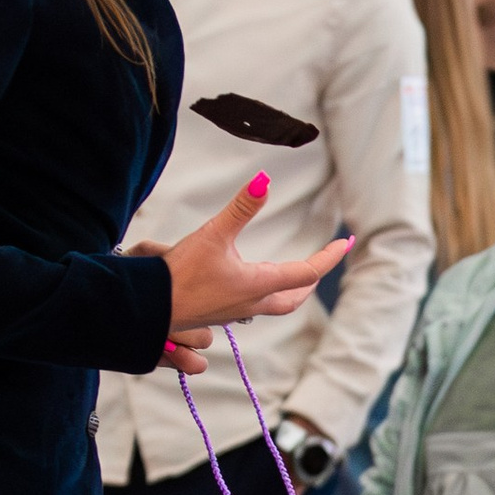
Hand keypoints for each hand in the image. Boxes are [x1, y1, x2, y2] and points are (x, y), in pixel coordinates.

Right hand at [144, 179, 351, 344]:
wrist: (148, 309)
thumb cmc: (180, 275)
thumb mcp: (213, 234)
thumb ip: (241, 208)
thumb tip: (264, 180)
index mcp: (259, 284)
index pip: (307, 272)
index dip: (329, 256)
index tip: (346, 242)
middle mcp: (252, 302)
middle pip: (294, 297)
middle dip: (311, 279)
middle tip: (325, 261)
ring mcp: (235, 312)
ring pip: (275, 304)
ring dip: (290, 289)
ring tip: (295, 274)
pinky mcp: (218, 314)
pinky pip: (253, 306)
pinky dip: (265, 294)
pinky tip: (252, 283)